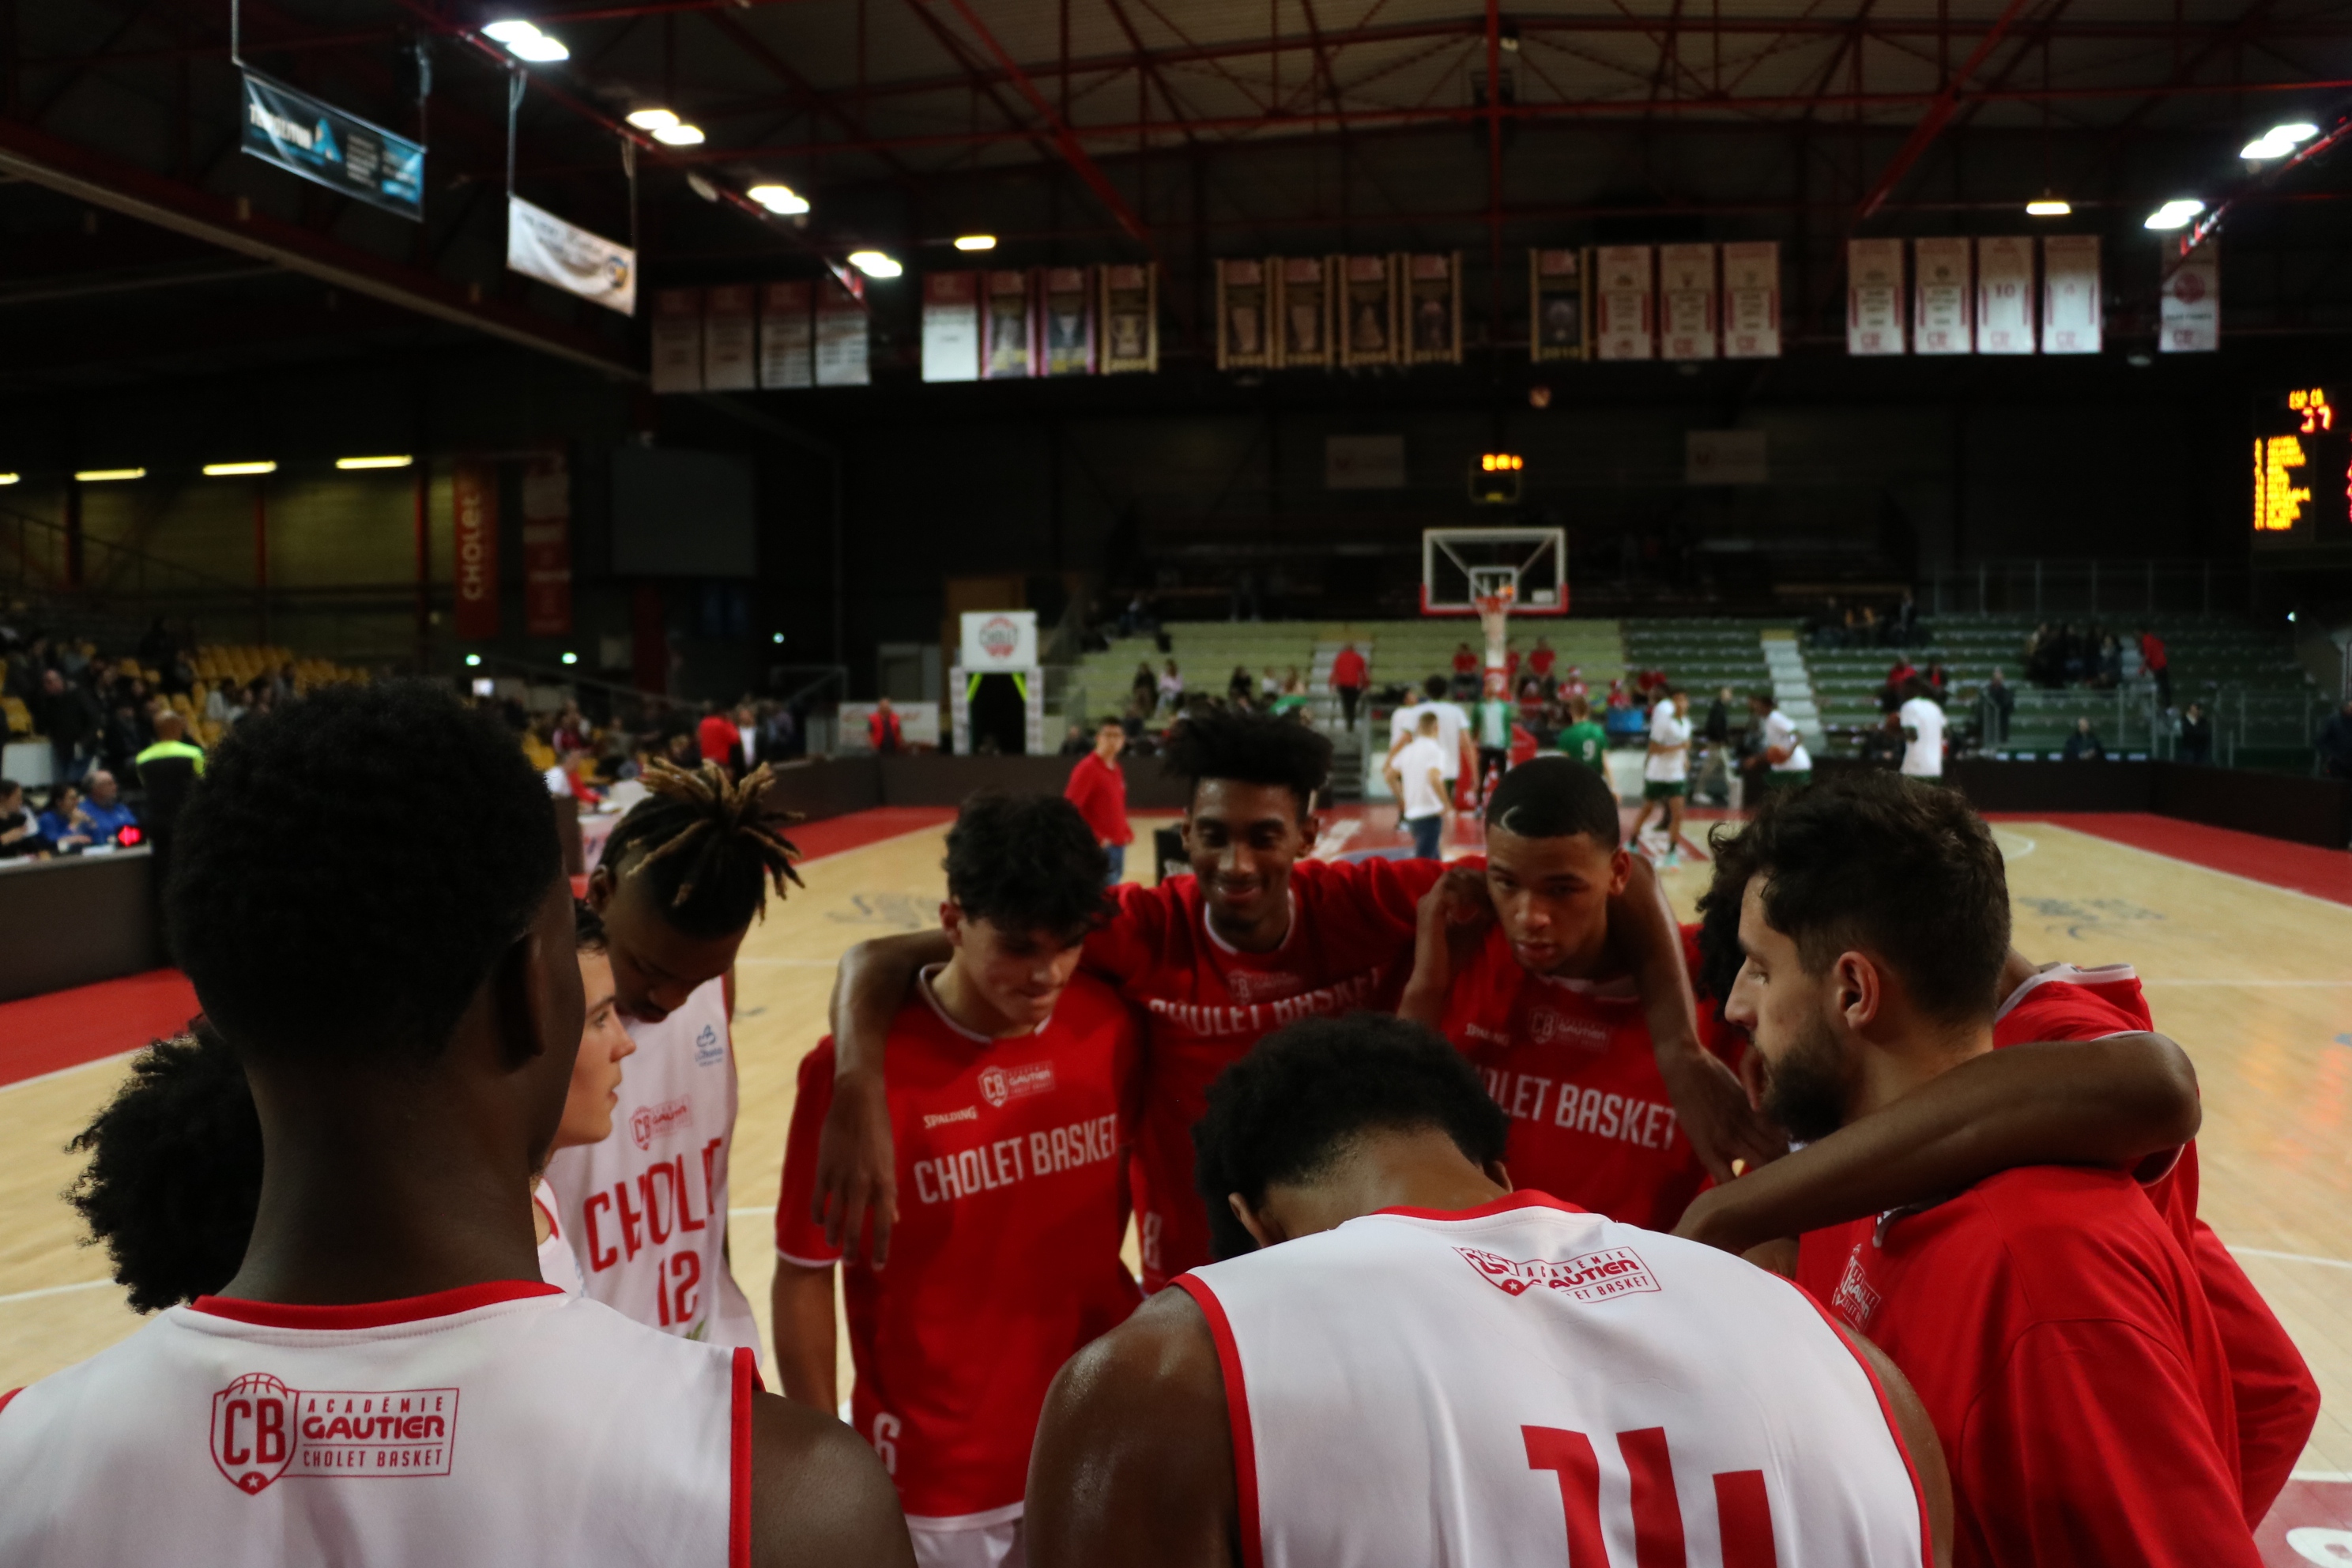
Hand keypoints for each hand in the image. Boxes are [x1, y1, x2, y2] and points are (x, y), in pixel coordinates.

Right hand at [811, 1071, 897, 1266]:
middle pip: (855, 1228)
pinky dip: (818, 1215)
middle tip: (851, 1263)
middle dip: (853, 1250)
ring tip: (833, 1245)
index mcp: (884, 1182)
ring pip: (834, 1219)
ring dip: (833, 1236)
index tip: (879, 1266)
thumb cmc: (880, 1129)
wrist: (857, 1102)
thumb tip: (894, 1217)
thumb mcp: (891, 1160)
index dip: (881, 1249)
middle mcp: (864, 1185)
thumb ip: (890, 1191)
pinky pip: (819, 1201)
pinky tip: (819, 1221)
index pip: (883, 1226)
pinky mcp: (824, 1170)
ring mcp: (841, 1179)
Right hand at [1417, 864, 1493, 948]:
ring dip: (1473, 887)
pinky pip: (1448, 892)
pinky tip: (1480, 910)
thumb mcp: (1472, 929)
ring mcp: (1427, 903)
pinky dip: (1467, 897)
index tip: (1495, 890)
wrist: (1435, 978)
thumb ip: (1481, 913)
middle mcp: (1428, 898)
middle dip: (1477, 879)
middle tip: (1495, 891)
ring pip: (1451, 878)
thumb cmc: (1452, 956)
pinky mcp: (1430, 911)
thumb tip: (1498, 900)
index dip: (1477, 879)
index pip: (1457, 877)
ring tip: (1489, 902)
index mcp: (1436, 901)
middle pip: (1454, 872)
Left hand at [1657, 1045, 1784, 1184]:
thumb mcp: (1695, 1136)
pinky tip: (1789, 1143)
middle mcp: (1727, 1140)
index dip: (1745, 1196)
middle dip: (1776, 1179)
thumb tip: (1727, 1179)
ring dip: (1784, 1159)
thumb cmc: (1686, 1104)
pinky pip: (1774, 1126)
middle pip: (1763, 1167)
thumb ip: (1714, 1158)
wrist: (1686, 1069)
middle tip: (1786, 1185)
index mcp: (1708, 1151)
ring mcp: (1741, 1122)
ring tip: (1792, 1166)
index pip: (1731, 1183)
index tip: (1756, 1201)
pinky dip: (1784, 1137)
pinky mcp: (1751, 1106)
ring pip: (1774, 1148)